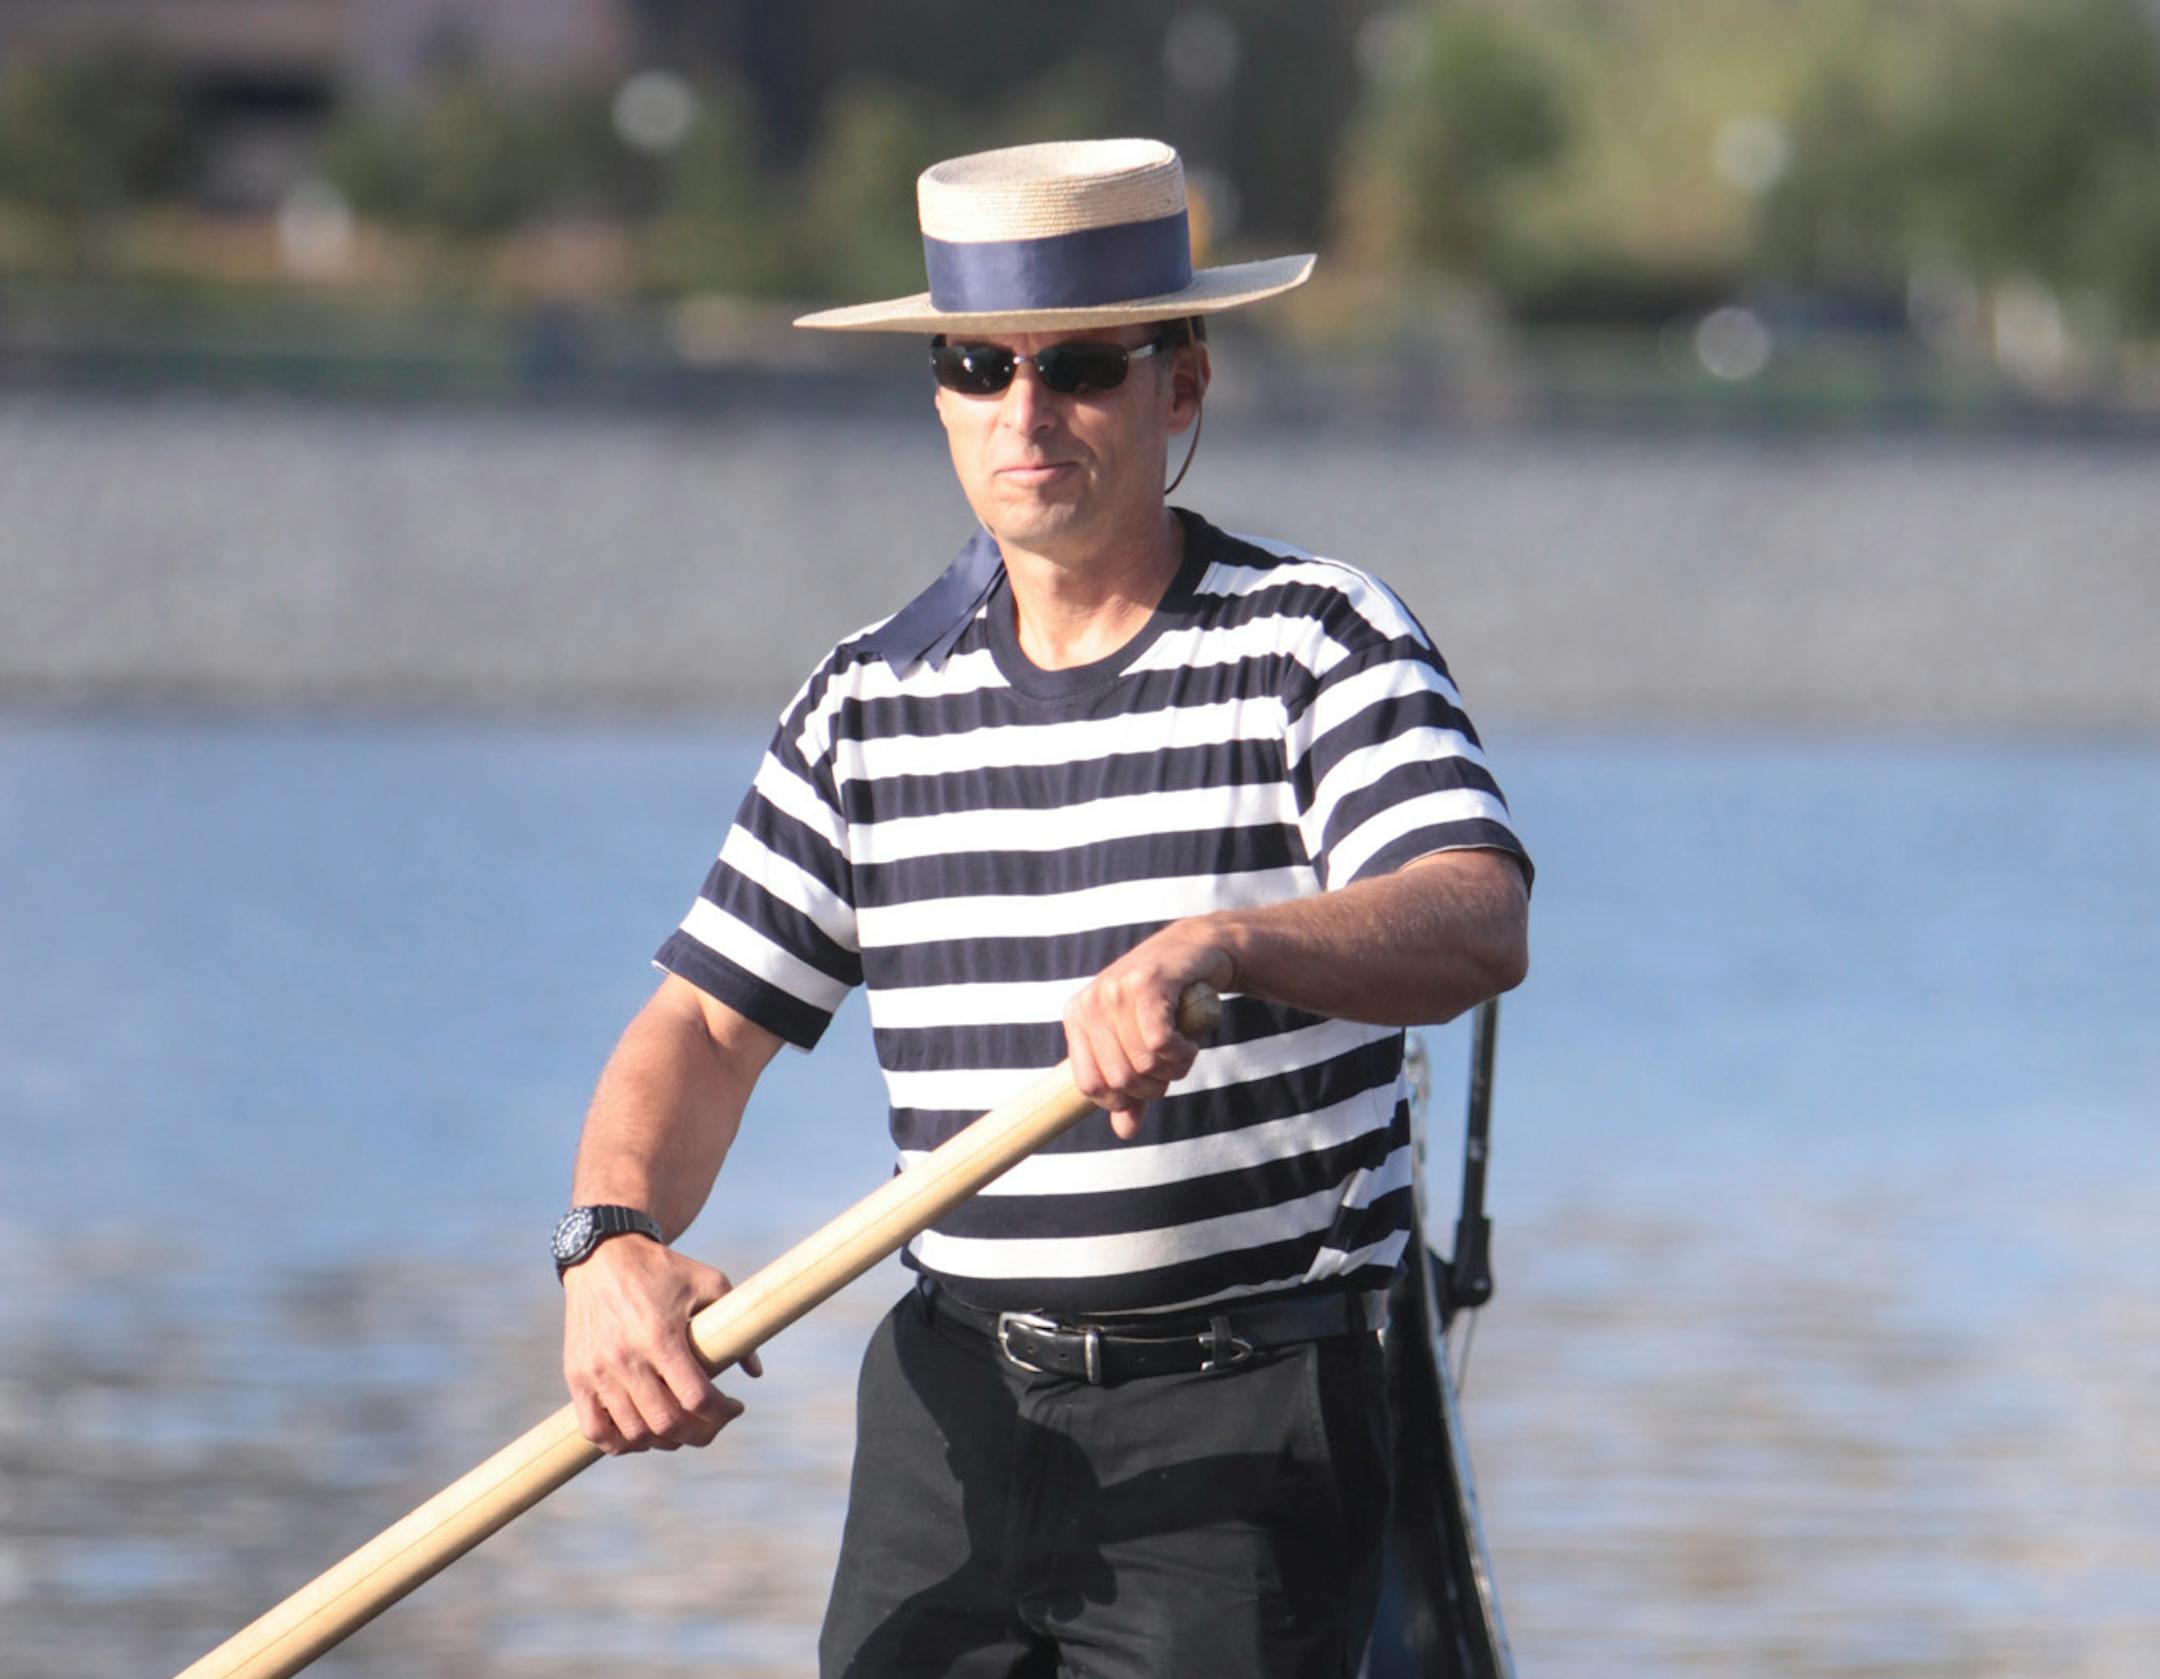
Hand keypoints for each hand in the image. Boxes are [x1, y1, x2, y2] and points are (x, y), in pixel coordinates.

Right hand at [562, 1236, 762, 1454]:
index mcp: (661, 1335)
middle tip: (713, 1423)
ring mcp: (597, 1371)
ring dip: (664, 1441)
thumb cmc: (663, 1269)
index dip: (722, 1412)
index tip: (735, 1406)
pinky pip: (595, 1430)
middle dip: (700, 1433)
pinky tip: (642, 1435)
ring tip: (682, 1428)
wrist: (602, 1255)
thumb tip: (755, 1372)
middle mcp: (626, 1358)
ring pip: (634, 1433)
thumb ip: (735, 1325)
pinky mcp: (577, 1377)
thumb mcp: (709, 1283)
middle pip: (667, 1424)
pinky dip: (619, 1444)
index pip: (696, 1397)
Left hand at [1062, 919, 1234, 1139]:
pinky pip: (1161, 1043)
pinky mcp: (1147, 983)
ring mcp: (1116, 990)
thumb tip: (1124, 1132)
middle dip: (1156, 1085)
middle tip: (1174, 1063)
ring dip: (1175, 1068)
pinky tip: (1191, 1042)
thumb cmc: (1167, 1002)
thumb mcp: (1139, 1043)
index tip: (1150, 1084)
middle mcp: (1090, 1003)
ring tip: (1184, 1048)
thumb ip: (1131, 1088)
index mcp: (1077, 1018)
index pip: (1090, 1086)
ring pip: (1143, 1064)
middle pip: (1121, 1079)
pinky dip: (1182, 1053)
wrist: (1199, 950)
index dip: (1124, 1099)